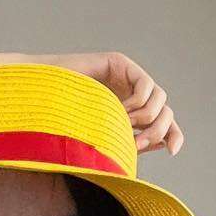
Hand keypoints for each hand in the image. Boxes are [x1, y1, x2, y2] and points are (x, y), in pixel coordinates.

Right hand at [43, 50, 184, 155]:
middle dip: (157, 131)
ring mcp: (127, 78)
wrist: (42, 102)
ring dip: (146, 118)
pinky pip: (145, 85)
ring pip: (160, 98)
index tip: (172, 151)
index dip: (173, 135)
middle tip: (137, 145)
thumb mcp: (104, 139)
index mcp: (130, 112)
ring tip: (123, 125)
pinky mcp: (120, 63)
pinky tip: (120, 109)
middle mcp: (132, 94)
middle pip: (165, 111)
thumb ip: (131, 141)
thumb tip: (162, 143)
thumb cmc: (65, 125)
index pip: (162, 123)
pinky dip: (138, 103)